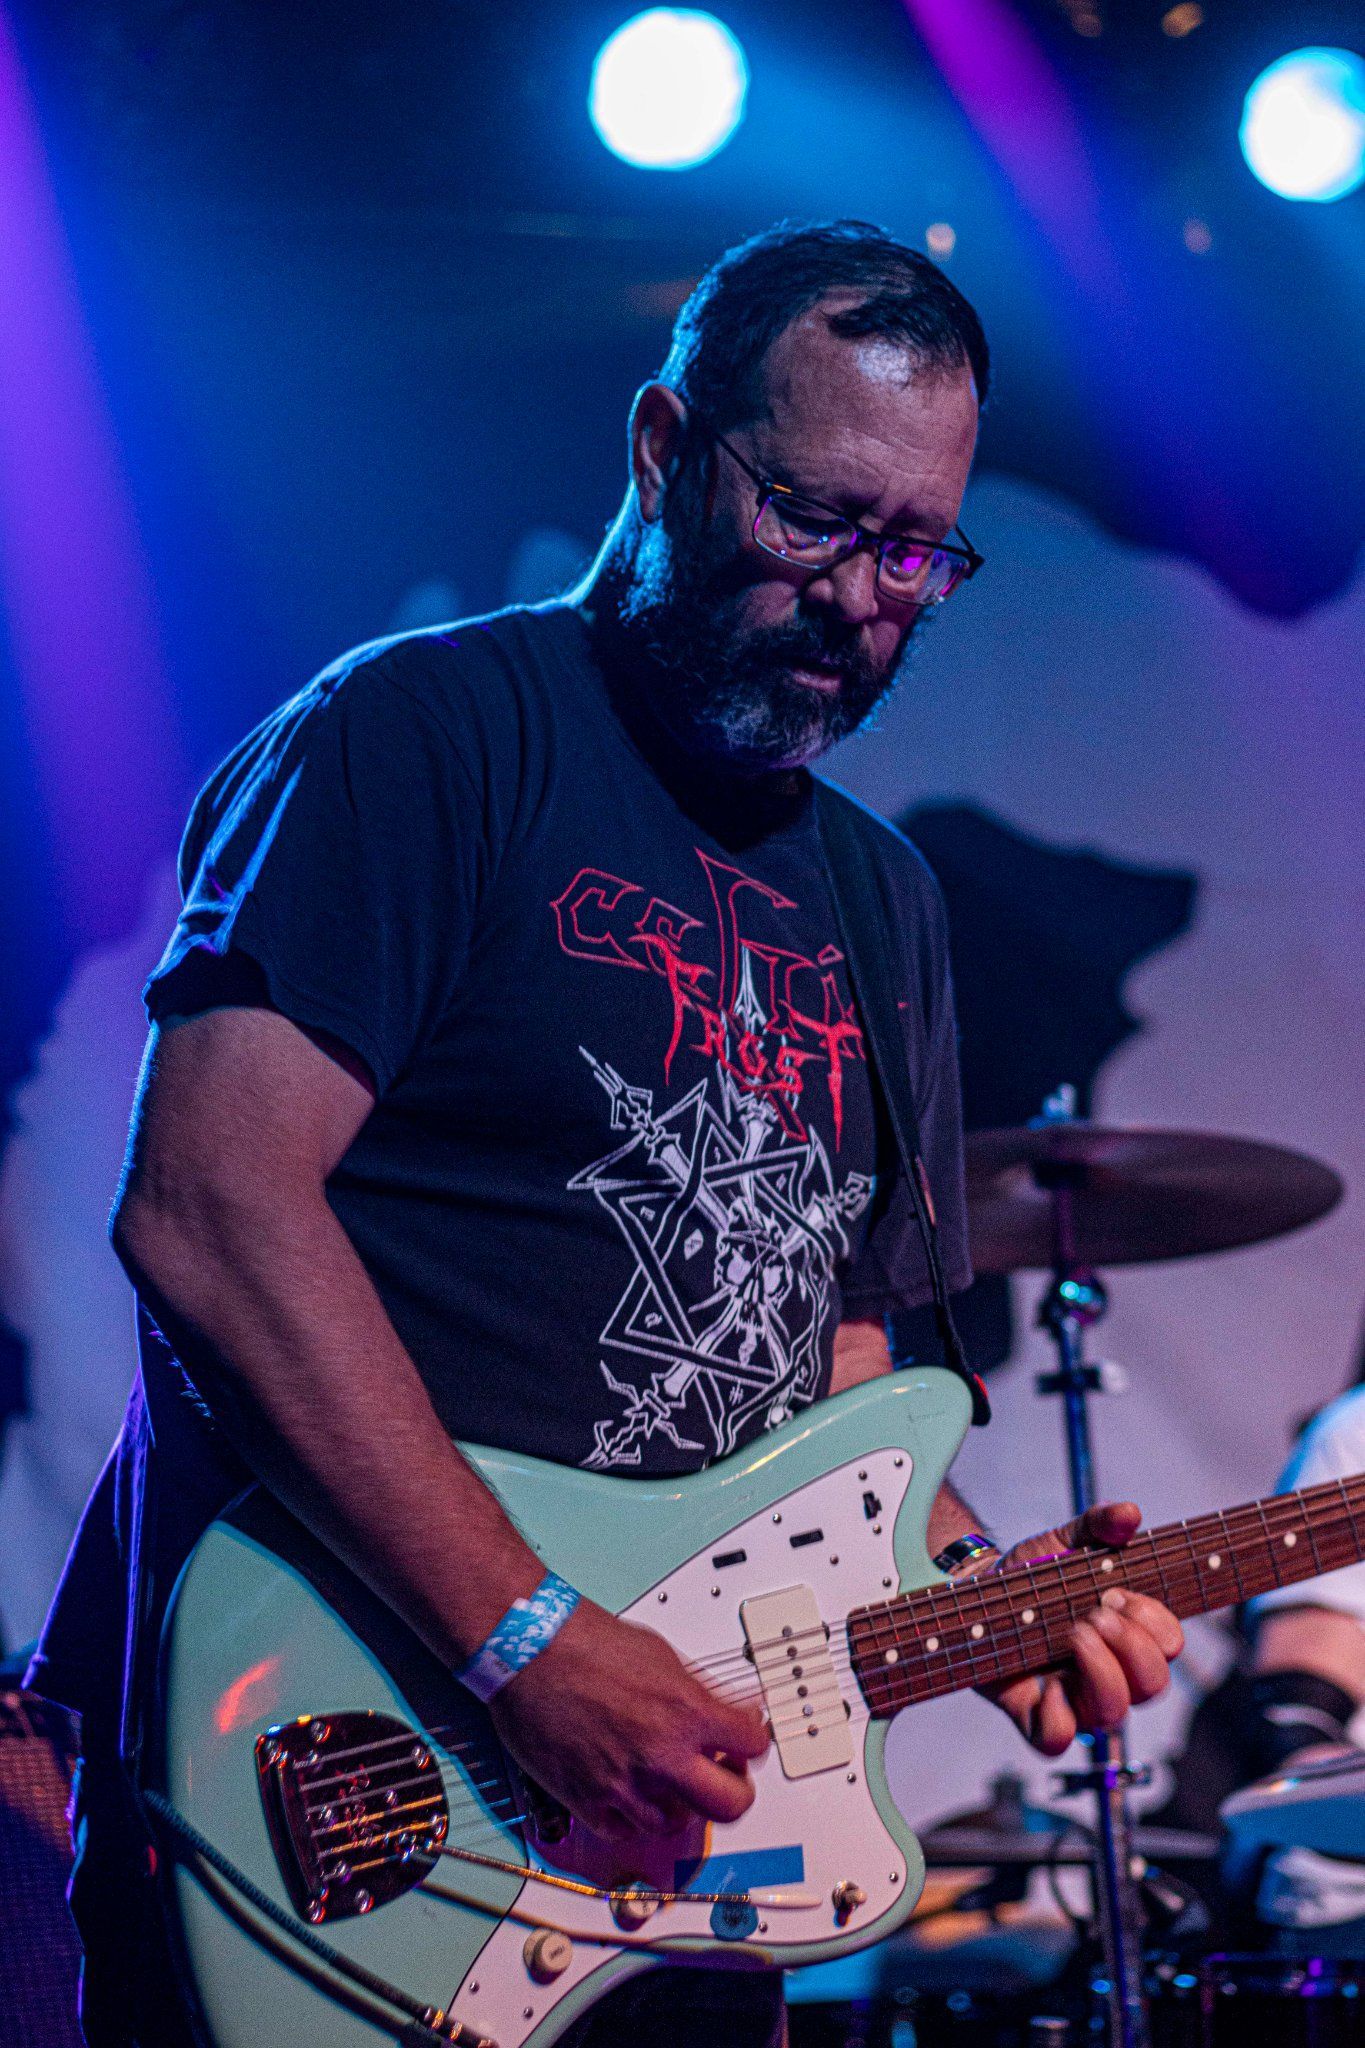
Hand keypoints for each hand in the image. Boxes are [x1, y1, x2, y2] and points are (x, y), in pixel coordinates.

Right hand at [486, 1597, 769, 1838]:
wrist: (530, 1650)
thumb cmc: (586, 1642)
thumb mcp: (662, 1655)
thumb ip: (697, 1693)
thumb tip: (724, 1712)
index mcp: (688, 1712)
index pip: (754, 1745)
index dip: (750, 1742)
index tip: (741, 1741)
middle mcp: (663, 1754)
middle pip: (732, 1805)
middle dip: (734, 1790)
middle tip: (722, 1777)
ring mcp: (626, 1785)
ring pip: (678, 1824)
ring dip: (678, 1803)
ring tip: (665, 1779)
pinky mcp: (588, 1803)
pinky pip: (626, 1831)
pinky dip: (631, 1816)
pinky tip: (628, 1790)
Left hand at [983, 1502, 1183, 1755]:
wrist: (976, 1592)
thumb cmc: (1032, 1575)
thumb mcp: (1064, 1542)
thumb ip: (1098, 1525)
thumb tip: (1129, 1513)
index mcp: (1126, 1635)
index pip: (1168, 1644)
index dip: (1154, 1622)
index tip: (1117, 1593)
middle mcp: (1109, 1672)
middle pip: (1153, 1685)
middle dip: (1132, 1646)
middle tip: (1096, 1613)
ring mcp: (1074, 1698)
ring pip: (1113, 1715)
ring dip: (1102, 1672)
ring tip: (1074, 1632)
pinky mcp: (1034, 1715)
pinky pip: (1056, 1740)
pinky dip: (1058, 1719)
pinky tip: (1047, 1684)